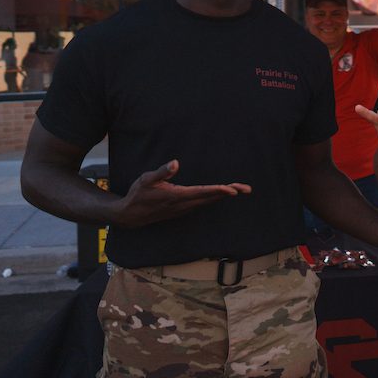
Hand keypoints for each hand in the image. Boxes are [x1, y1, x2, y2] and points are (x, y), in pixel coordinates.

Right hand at [114, 160, 248, 227]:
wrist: (130, 215)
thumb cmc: (138, 194)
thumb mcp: (146, 179)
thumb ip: (162, 172)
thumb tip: (175, 162)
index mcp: (176, 196)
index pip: (202, 193)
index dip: (218, 191)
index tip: (232, 190)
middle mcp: (183, 204)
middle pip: (210, 198)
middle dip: (229, 192)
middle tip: (247, 188)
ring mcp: (184, 209)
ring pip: (208, 202)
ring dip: (224, 196)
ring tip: (241, 189)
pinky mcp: (183, 209)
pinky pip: (203, 204)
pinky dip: (215, 198)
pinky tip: (222, 194)